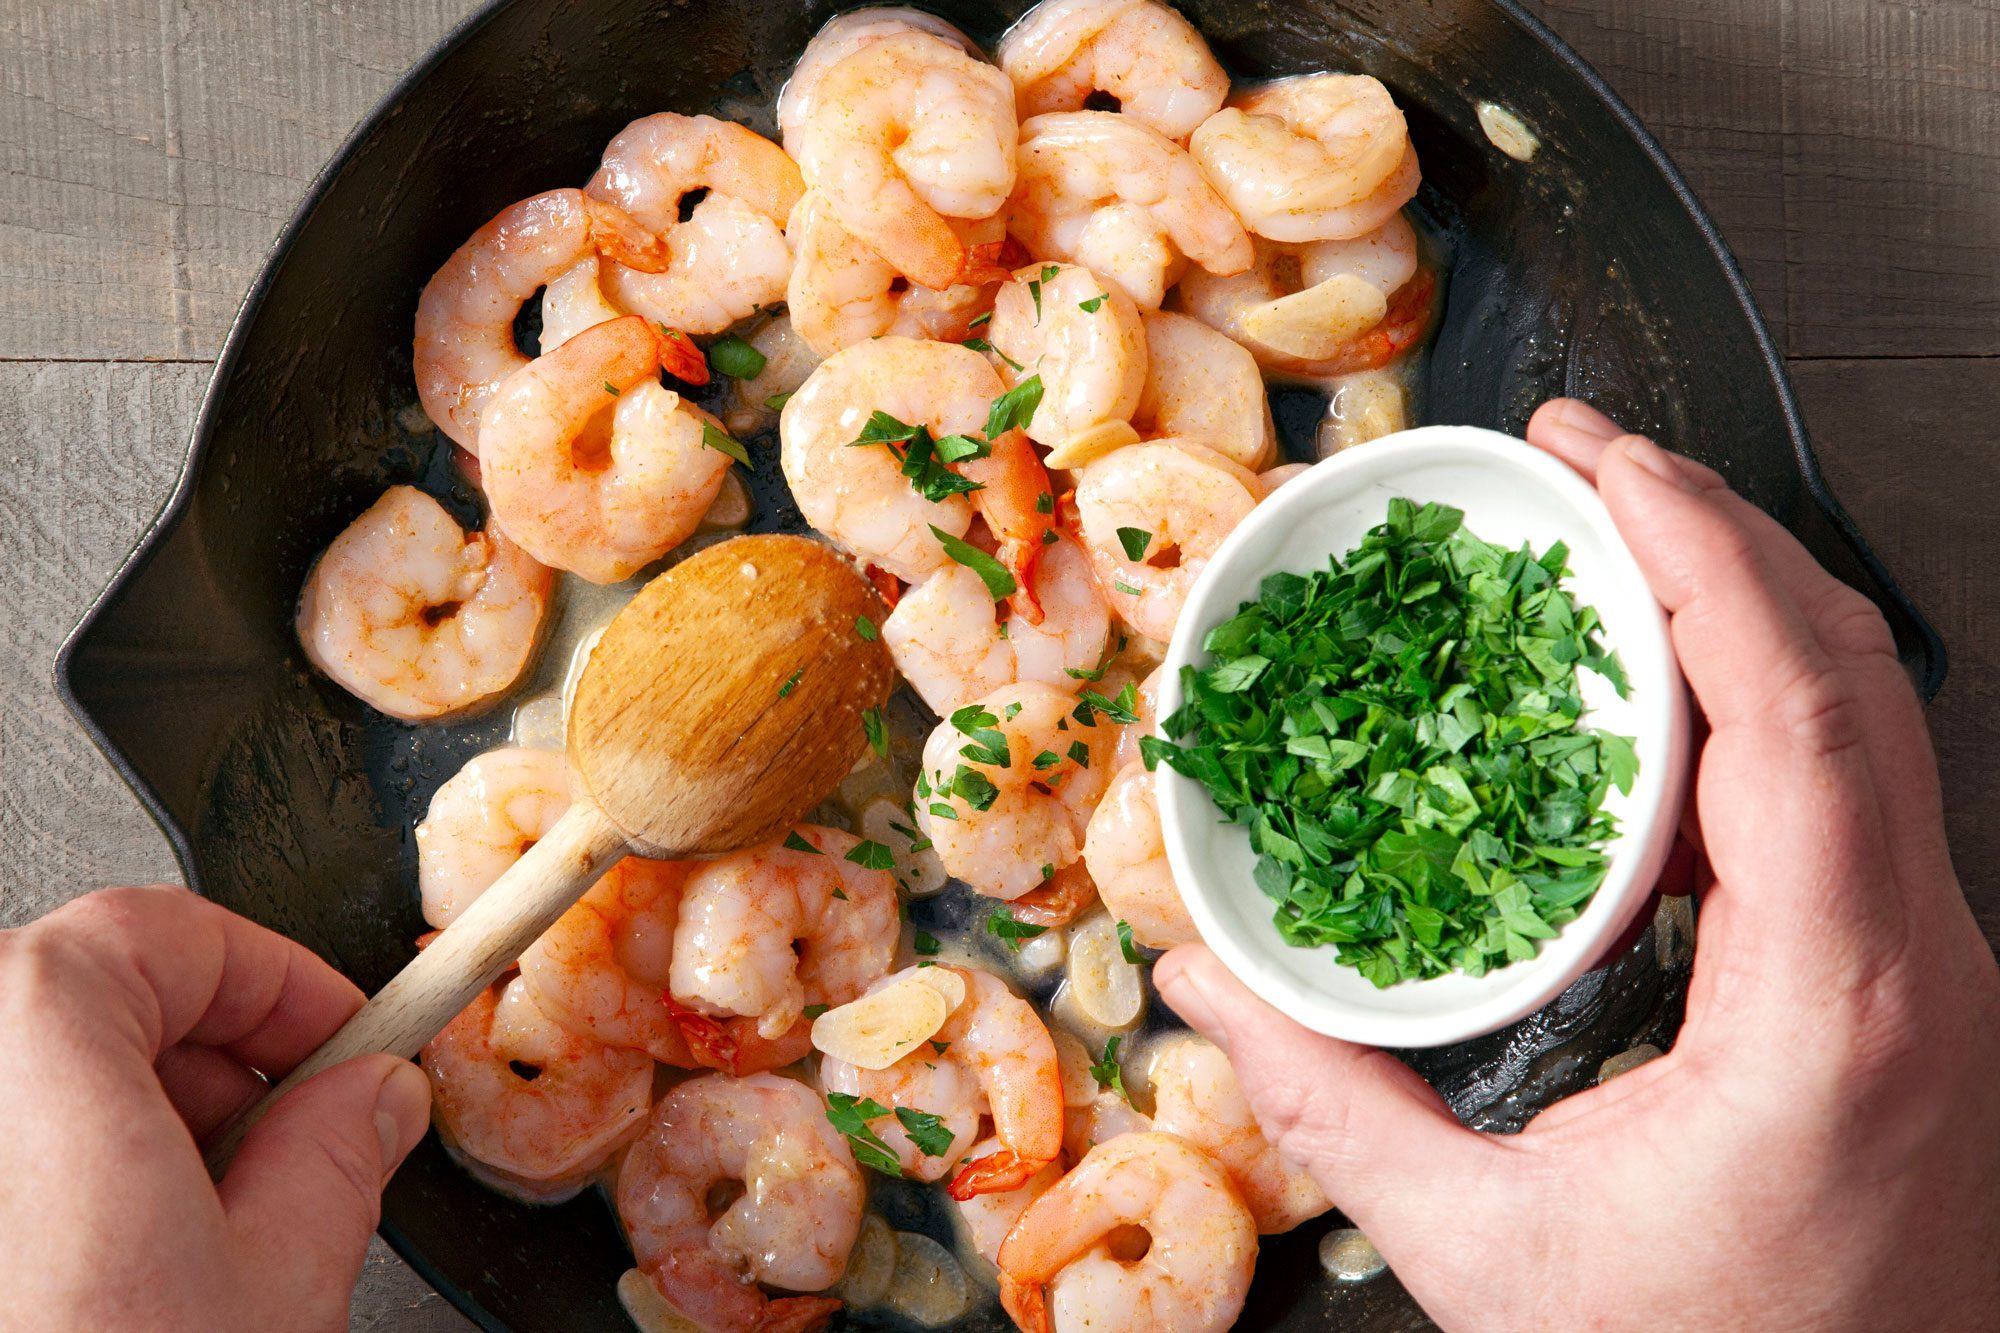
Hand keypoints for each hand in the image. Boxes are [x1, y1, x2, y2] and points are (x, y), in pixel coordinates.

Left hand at [0, 885, 428, 1331]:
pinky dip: (62, 1188)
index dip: (272, 975)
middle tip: (297, 1134)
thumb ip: (335, 1154)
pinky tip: (122, 1273)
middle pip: (81, 1002)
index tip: (341, 1036)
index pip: (156, 930)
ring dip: (135, 1130)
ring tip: (209, 1231)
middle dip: (210, 1060)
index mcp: (27, 1051)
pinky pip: (1, 1166)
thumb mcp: (275, 1285)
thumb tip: (369, 1103)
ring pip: (30, 1090)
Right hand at [1156, 400, 1999, 1330]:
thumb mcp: (1491, 1256)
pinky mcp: (1915, 989)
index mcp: (1834, 1003)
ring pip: (1870, 714)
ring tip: (1607, 538)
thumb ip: (1331, 1108)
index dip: (1697, 544)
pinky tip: (1652, 702)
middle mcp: (1921, 961)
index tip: (1593, 456)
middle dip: (1714, 524)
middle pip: (1854, 665)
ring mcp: (1937, 971)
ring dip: (1741, 600)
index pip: (1797, 703)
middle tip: (1579, 456)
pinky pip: (1853, 789)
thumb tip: (1199, 985)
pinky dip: (1754, 699)